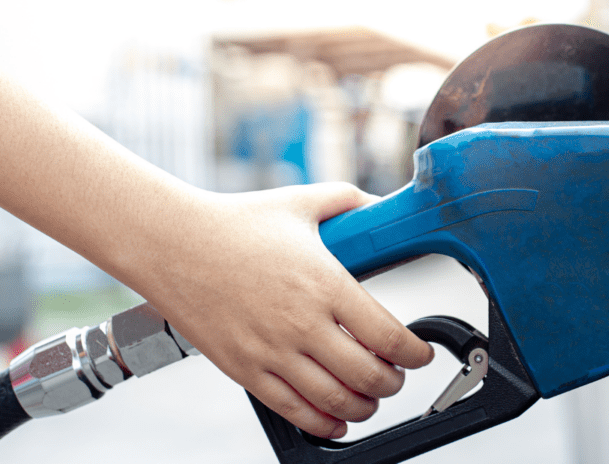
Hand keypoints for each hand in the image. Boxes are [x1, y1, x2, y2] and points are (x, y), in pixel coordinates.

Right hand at [138, 183, 434, 438]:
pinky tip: (337, 422)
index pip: (388, 336)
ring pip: (335, 400)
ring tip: (371, 398)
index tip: (420, 354)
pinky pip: (293, 410)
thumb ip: (350, 202)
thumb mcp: (302, 203)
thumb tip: (384, 205)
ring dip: (364, 407)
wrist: (171, 243)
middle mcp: (303, 324)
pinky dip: (324, 424)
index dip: (414, 353)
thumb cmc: (235, 223)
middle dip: (394, 382)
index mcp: (326, 284)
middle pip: (369, 376)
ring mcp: (272, 352)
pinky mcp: (244, 370)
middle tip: (397, 376)